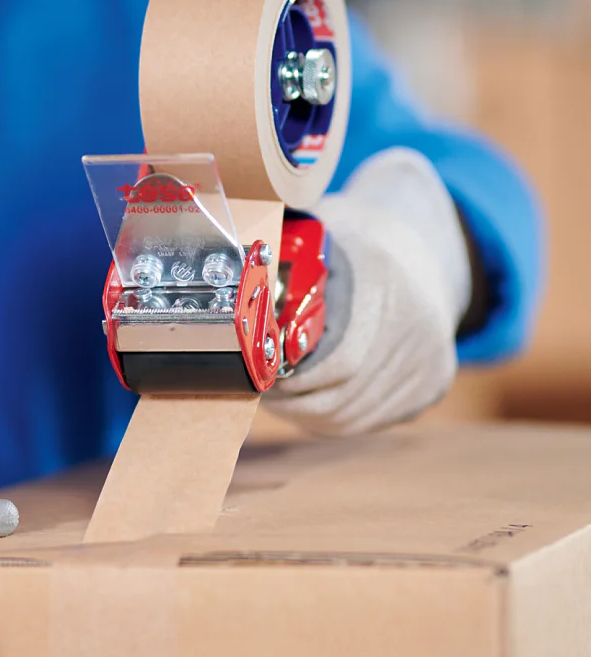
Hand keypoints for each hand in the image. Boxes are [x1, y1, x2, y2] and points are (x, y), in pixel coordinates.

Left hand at [271, 147, 471, 435]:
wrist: (422, 251)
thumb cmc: (354, 245)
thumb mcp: (320, 237)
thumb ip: (279, 260)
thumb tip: (222, 274)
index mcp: (386, 286)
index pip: (340, 361)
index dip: (294, 378)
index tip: (260, 374)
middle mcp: (419, 328)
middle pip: (342, 397)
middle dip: (293, 401)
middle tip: (261, 389)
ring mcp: (429, 361)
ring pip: (352, 417)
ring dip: (309, 413)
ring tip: (281, 395)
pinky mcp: (433, 384)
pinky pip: (371, 419)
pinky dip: (336, 416)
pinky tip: (314, 398)